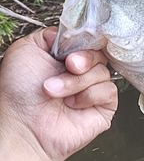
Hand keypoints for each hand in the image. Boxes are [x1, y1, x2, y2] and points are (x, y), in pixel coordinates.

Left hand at [0, 26, 117, 160]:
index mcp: (64, 59)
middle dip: (81, 60)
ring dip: (76, 82)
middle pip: (99, 54)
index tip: (69, 51)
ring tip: (56, 92)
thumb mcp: (25, 50)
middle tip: (67, 67)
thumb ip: (50, 35)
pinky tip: (72, 104)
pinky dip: (88, 96)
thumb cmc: (18, 96)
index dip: (83, 42)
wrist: (23, 126)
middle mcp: (79, 74)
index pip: (87, 41)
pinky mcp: (103, 107)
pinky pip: (108, 90)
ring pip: (103, 72)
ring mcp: (91, 90)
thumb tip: (71, 34)